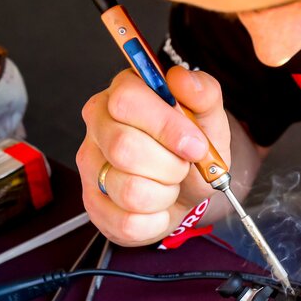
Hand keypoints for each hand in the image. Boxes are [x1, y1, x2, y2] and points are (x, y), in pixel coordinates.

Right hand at [76, 66, 230, 245]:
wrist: (187, 191)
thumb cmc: (191, 150)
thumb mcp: (209, 119)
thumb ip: (203, 93)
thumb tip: (182, 79)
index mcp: (122, 94)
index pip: (126, 100)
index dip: (166, 125)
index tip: (195, 143)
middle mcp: (98, 127)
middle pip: (123, 148)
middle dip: (170, 165)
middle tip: (182, 165)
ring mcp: (91, 168)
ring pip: (129, 190)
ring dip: (165, 193)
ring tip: (169, 183)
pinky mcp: (94, 205)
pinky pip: (129, 222)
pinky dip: (156, 219)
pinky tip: (158, 205)